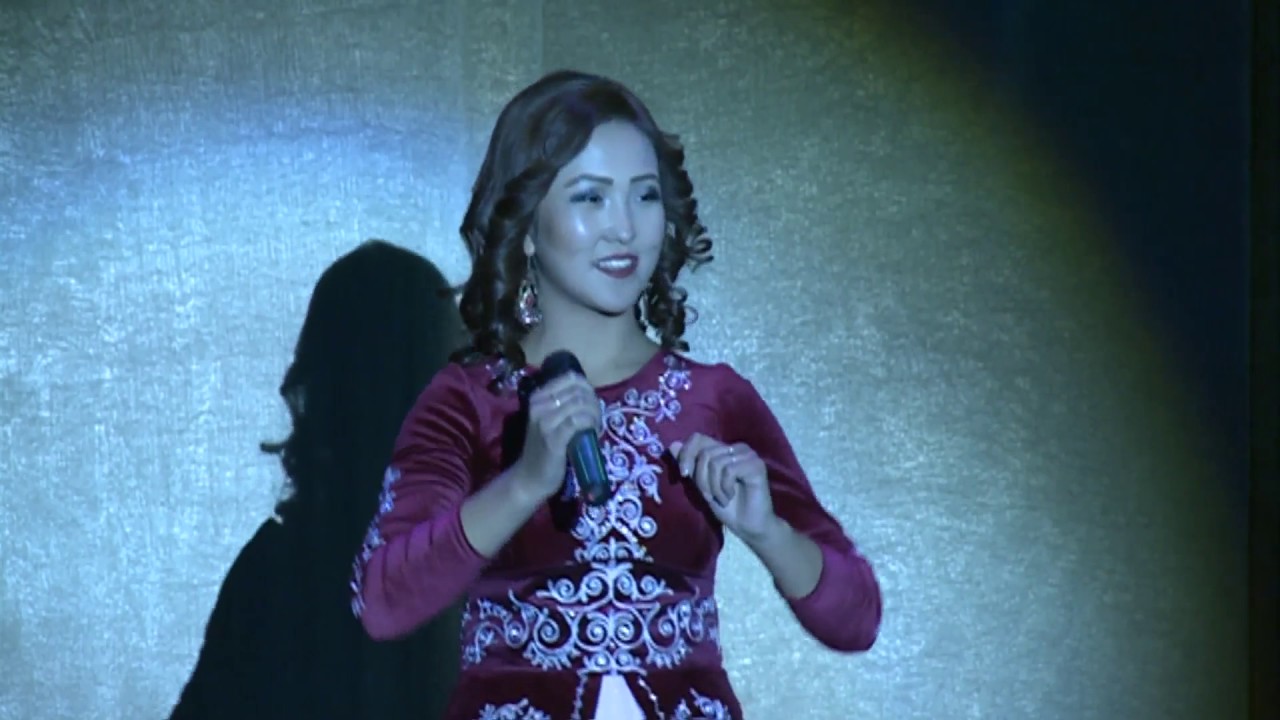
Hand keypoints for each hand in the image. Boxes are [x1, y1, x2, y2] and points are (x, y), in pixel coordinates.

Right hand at [511, 372, 600, 502]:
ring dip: (594, 415)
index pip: (570, 378)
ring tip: (595, 427)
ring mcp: (545, 422)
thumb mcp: (549, 419)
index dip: (587, 388)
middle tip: (596, 418)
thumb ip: (563, 404)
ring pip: (580, 405)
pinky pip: (578, 422)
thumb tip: (588, 393)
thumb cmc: (543, 448)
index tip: (591, 403)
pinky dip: (591, 425)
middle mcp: (539, 406)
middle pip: (578, 391)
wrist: (530, 477)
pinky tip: (592, 433)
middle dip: (594, 403)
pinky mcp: (553, 438)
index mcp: (537, 397)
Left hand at [669, 434, 781, 543]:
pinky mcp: (756, 465)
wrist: (746, 525)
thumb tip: (673, 445)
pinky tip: (730, 496)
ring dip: (713, 487)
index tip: (683, 475)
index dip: (686, 454)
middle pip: (705, 453)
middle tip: (709, 496)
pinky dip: (724, 488)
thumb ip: (690, 464)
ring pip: (715, 462)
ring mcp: (748, 455)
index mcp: (722, 449)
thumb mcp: (701, 485)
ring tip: (722, 498)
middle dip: (701, 479)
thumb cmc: (725, 506)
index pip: (698, 438)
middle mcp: (736, 448)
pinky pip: (729, 470)